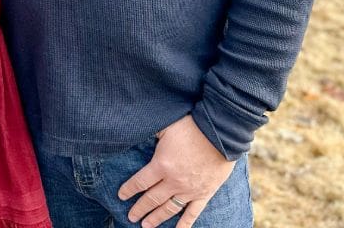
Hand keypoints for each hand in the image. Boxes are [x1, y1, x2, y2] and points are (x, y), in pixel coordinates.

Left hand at [117, 115, 235, 227]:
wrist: (222, 134)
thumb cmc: (192, 127)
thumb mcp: (166, 126)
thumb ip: (152, 134)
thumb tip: (137, 132)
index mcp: (162, 165)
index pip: (140, 182)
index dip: (129, 189)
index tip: (121, 196)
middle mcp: (173, 181)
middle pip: (152, 199)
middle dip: (139, 209)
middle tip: (131, 217)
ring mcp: (189, 190)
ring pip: (169, 209)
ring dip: (156, 218)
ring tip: (145, 226)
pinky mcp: (204, 194)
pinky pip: (192, 213)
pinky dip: (184, 224)